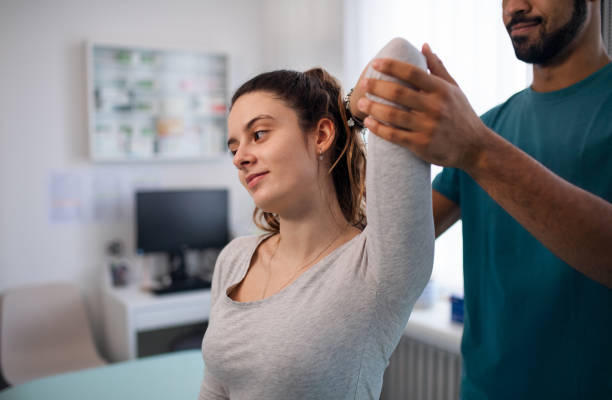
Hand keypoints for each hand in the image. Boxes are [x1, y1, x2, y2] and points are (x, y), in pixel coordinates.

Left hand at [357, 43, 490, 170]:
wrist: (475, 147)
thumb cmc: (461, 115)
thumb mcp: (454, 89)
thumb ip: (438, 68)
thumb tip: (424, 46)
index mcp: (441, 90)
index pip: (412, 73)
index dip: (392, 67)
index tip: (376, 64)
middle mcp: (435, 107)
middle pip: (398, 93)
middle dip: (377, 87)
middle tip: (363, 84)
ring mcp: (427, 127)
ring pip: (393, 115)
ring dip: (373, 108)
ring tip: (361, 103)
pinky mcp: (421, 145)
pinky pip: (394, 136)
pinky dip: (378, 129)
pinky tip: (368, 122)